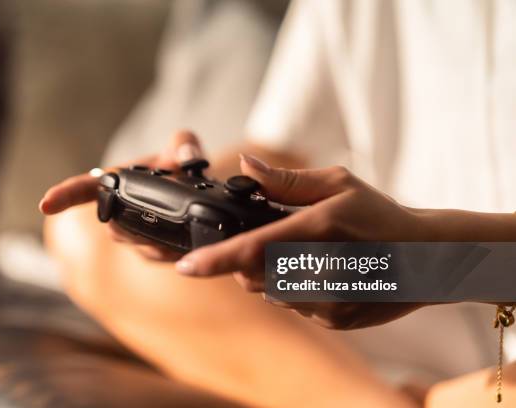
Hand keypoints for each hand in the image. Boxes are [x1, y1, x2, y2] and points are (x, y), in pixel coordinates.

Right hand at [39, 130, 204, 261]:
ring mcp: (134, 233)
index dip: (65, 195)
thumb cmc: (179, 167)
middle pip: (114, 228)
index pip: (85, 188)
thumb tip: (189, 159)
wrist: (199, 191)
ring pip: (137, 246)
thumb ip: (184, 146)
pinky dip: (170, 253)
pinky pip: (156, 256)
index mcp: (117, 182)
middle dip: (133, 230)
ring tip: (179, 234)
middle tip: (158, 226)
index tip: (46, 204)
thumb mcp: (182, 149)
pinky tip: (185, 246)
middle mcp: (119, 210)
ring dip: (156, 244)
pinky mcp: (152, 251)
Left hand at [174, 154, 428, 328]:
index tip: (185, 267)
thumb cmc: (380, 215)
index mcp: (317, 230)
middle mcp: (320, 271)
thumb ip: (287, 180)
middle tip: (277, 240)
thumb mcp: (338, 184)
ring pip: (271, 293)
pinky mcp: (333, 320)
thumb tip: (246, 165)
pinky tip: (323, 273)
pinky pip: (293, 307)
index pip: (254, 249)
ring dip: (272, 275)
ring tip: (307, 255)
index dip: (215, 260)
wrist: (425, 258)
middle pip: (253, 276)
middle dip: (247, 261)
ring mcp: (328, 302)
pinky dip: (294, 290)